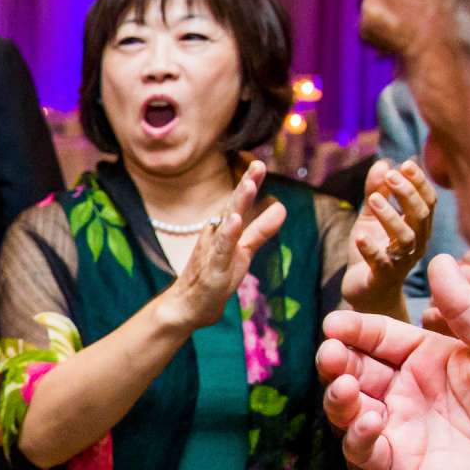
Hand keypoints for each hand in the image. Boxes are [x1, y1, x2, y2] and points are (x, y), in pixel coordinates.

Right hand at [158, 160, 286, 333]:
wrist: (188, 307)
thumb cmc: (214, 276)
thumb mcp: (243, 251)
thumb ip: (261, 230)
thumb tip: (281, 207)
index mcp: (225, 229)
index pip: (239, 202)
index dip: (250, 182)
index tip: (260, 163)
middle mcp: (217, 235)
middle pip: (233, 205)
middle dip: (246, 184)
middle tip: (258, 164)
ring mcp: (213, 251)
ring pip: (227, 223)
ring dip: (238, 203)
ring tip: (249, 185)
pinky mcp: (212, 269)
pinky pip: (221, 249)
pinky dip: (228, 234)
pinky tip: (235, 220)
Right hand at [316, 254, 469, 469]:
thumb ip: (466, 309)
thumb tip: (439, 260)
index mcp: (427, 358)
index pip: (378, 337)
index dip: (354, 329)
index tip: (334, 324)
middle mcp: (407, 391)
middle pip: (354, 370)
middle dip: (335, 360)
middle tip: (331, 353)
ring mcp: (400, 427)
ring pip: (348, 408)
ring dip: (337, 396)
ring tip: (344, 386)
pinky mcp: (399, 463)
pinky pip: (362, 449)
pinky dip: (358, 436)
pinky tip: (372, 421)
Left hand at [342, 159, 438, 310]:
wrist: (364, 290)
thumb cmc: (373, 250)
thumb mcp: (371, 218)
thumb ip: (376, 192)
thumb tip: (382, 163)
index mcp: (418, 227)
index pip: (428, 201)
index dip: (419, 182)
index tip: (405, 164)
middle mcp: (416, 244)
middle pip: (421, 216)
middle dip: (408, 194)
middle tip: (391, 176)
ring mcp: (401, 262)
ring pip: (405, 238)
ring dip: (390, 217)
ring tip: (373, 200)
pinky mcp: (382, 278)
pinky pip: (381, 262)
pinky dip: (371, 248)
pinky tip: (360, 235)